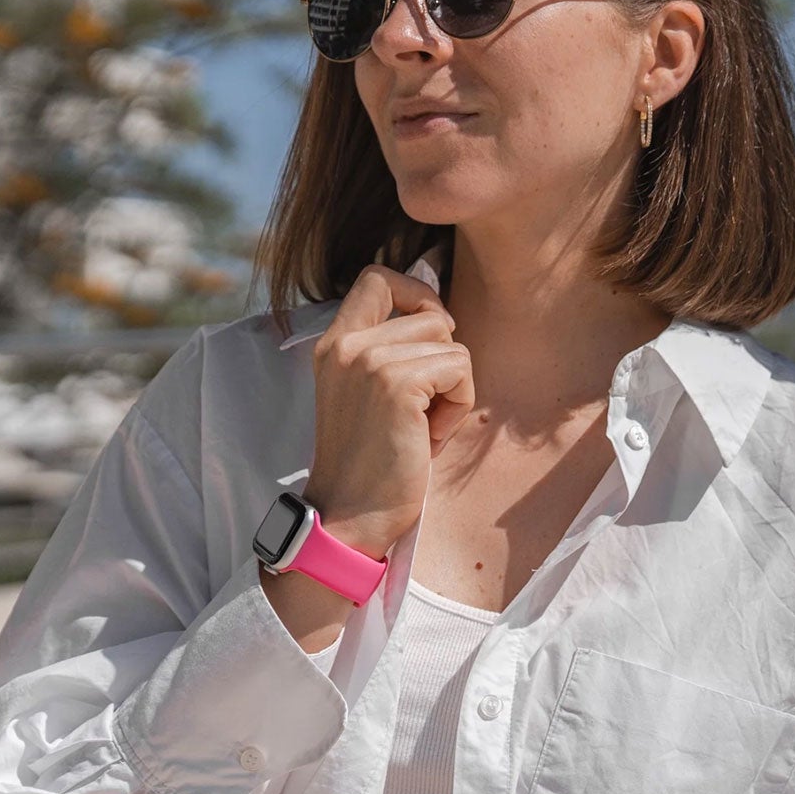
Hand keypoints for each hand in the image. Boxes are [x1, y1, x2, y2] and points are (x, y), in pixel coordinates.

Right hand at [305, 264, 474, 559]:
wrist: (350, 516)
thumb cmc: (371, 464)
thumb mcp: (368, 393)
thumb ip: (390, 351)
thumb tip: (442, 315)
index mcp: (334, 343)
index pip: (377, 277)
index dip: (416, 295)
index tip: (427, 339)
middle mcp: (347, 344)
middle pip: (430, 312)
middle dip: (442, 357)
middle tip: (421, 406)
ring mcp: (369, 360)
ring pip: (451, 341)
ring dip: (451, 387)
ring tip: (421, 426)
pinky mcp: (397, 383)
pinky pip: (459, 368)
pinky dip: (457, 405)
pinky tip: (429, 436)